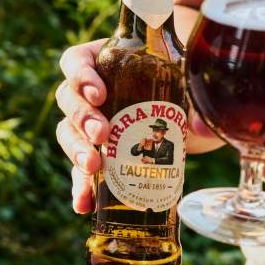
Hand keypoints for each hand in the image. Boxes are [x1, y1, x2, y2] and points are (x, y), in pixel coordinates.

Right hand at [55, 40, 223, 213]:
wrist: (190, 116)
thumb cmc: (184, 88)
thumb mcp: (191, 87)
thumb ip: (196, 102)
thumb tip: (195, 127)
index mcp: (106, 62)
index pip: (77, 61)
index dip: (80, 75)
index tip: (99, 94)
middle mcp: (90, 92)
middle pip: (67, 97)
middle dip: (81, 117)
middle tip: (102, 134)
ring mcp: (90, 123)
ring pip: (67, 132)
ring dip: (76, 150)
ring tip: (93, 167)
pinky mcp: (97, 155)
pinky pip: (80, 169)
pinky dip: (80, 187)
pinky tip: (83, 204)